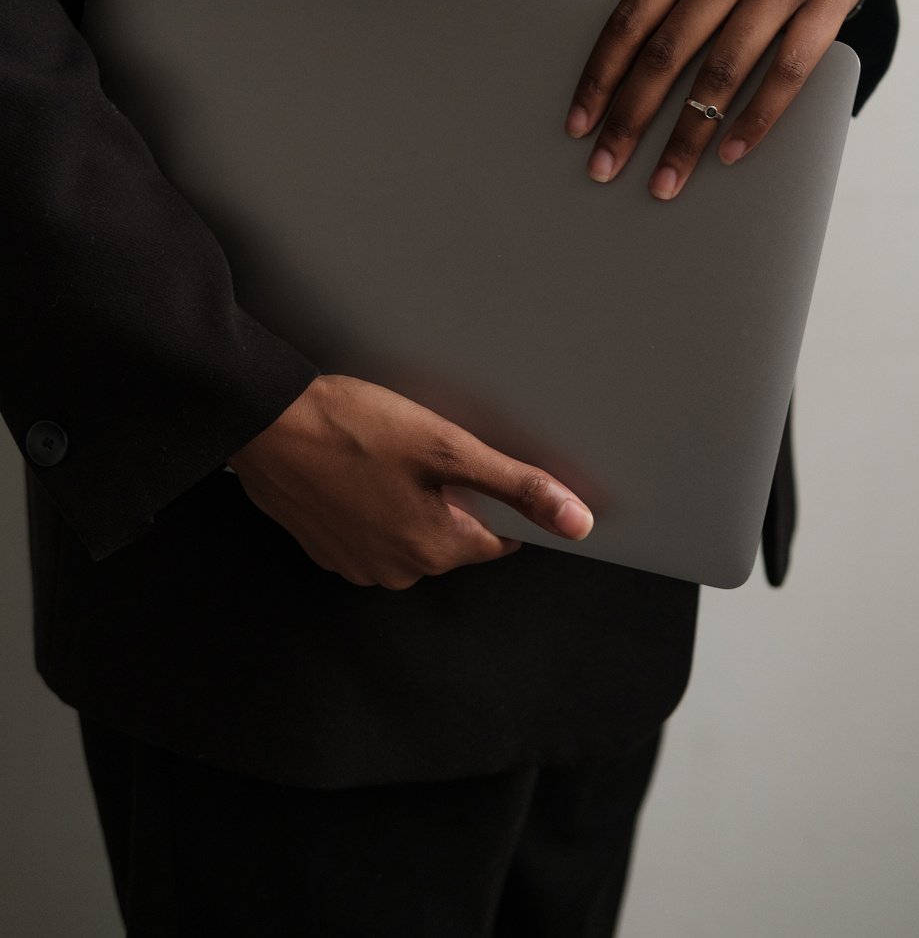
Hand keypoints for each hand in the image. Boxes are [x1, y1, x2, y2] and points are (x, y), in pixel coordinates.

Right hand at [227, 374, 593, 587]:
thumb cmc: (352, 428)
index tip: (471, 463)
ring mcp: (356, 564)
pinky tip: (358, 467)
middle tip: (423, 449)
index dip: (494, 497)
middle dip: (449, 497)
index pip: (498, 538)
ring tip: (387, 454)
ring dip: (409, 500)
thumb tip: (576, 522)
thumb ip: (515, 485)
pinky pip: (370, 532)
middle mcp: (397, 570)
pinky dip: (371, 504)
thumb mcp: (446, 447)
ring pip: (410, 534)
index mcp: (435, 549)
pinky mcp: (324, 548)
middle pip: (452, 536)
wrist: (266, 423)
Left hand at [564, 0, 871, 197]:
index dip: (601, 75)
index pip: (633, 16)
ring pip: (723, 70)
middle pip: (669, 50)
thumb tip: (623, 84)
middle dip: (632, 117)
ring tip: (666, 179)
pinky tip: (730, 154)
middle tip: (606, 166)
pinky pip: (786, 73)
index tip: (579, 125)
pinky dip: (756, 120)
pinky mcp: (829, 3)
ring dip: (689, 135)